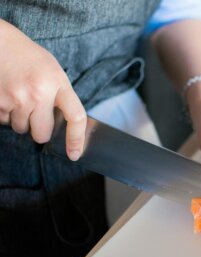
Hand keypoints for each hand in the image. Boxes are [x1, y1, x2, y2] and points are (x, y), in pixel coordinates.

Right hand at [0, 19, 85, 160]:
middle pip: (42, 134)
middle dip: (39, 129)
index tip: (75, 154)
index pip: (76, 117)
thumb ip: (60, 96)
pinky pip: (4, 121)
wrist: (0, 42)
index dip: (77, 139)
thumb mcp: (53, 71)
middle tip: (36, 112)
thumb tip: (63, 126)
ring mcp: (16, 99)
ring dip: (21, 119)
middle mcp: (38, 93)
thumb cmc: (29, 57)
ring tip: (19, 95)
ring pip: (21, 129)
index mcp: (58, 82)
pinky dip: (5, 113)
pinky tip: (7, 95)